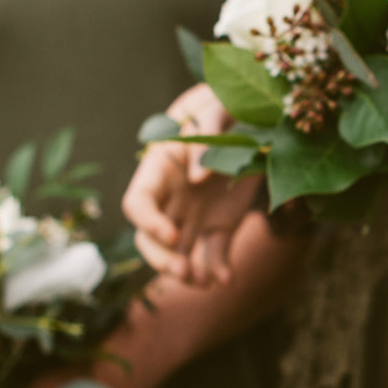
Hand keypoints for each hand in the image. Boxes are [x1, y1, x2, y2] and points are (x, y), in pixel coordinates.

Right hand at [122, 84, 259, 287]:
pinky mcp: (221, 224)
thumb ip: (204, 135)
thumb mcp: (215, 109)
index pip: (137, 204)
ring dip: (188, 273)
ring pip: (179, 254)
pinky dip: (219, 269)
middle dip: (163, 259)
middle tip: (186, 272)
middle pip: (150, 238)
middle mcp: (171, 198)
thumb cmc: (224, 105)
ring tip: (206, 283)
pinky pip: (214, 253)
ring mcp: (194, 214)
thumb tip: (198, 176)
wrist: (250, 115)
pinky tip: (228, 280)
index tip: (174, 235)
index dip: (149, 223)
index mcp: (159, 169)